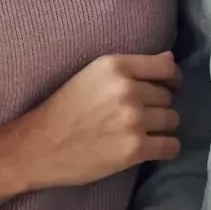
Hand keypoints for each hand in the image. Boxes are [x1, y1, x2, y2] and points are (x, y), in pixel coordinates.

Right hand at [11, 51, 180, 189]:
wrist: (38, 146)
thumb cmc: (63, 110)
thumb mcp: (92, 75)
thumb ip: (130, 68)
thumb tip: (170, 60)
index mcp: (115, 66)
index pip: (166, 68)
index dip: (172, 80)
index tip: (169, 89)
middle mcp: (127, 89)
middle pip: (167, 97)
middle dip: (157, 107)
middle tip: (136, 118)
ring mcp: (132, 120)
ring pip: (171, 120)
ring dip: (161, 128)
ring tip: (140, 133)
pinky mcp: (134, 148)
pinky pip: (170, 146)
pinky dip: (165, 149)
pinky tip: (150, 149)